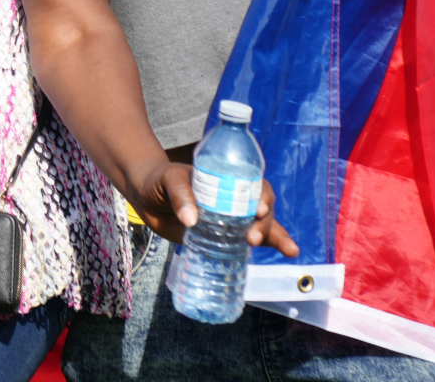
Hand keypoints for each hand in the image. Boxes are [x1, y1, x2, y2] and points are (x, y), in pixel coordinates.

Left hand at [134, 162, 299, 256]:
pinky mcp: (221, 237)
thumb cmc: (161, 180)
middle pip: (262, 207)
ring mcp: (230, 218)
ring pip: (261, 225)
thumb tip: (192, 221)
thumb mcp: (169, 180)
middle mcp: (233, 198)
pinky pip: (245, 243)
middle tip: (253, 238)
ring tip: (287, 249)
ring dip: (275, 236)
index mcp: (226, 179)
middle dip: (267, 223)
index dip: (262, 195)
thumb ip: (180, 195)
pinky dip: (266, 248)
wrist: (146, 196)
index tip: (259, 209)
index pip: (253, 184)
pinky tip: (286, 255)